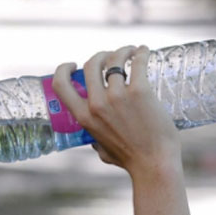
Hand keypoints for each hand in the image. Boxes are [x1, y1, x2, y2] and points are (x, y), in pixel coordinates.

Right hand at [51, 45, 180, 175]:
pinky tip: (144, 51)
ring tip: (131, 51)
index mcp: (84, 117)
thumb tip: (93, 139)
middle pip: (91, 64)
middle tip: (112, 56)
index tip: (73, 64)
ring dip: (123, 50)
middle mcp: (97, 104)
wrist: (154, 163)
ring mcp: (118, 96)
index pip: (61, 84)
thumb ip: (95, 141)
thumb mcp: (101, 150)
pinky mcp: (140, 92)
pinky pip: (138, 62)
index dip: (63, 69)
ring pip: (114, 60)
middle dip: (100, 55)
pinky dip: (141, 53)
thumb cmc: (130, 160)